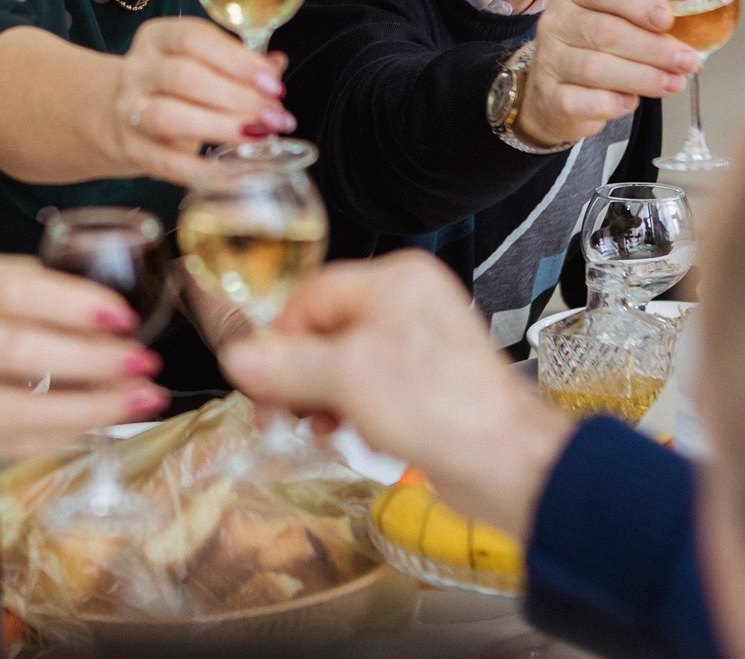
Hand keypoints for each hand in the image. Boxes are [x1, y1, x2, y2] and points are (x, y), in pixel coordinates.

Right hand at [0, 247, 168, 456]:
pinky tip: (99, 424)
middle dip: (91, 362)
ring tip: (137, 398)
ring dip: (86, 409)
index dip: (72, 306)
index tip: (123, 317)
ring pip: (14, 410)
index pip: (14, 293)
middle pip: (18, 354)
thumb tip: (108, 305)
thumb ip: (28, 283)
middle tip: (143, 362)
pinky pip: (8, 443)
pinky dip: (60, 436)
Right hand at [109, 17, 291, 184]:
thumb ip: (236, 62)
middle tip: (273, 114)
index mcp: (157, 38)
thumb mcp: (198, 62)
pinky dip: (202, 171)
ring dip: (220, 126)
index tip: (272, 82)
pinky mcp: (132, 149)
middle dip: (236, 97)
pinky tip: (234, 173)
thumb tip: (275, 65)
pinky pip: (167, 162)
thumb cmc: (171, 86)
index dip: (237, 60)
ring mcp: (129, 111)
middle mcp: (138, 70)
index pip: (194, 38)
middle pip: (183, 77)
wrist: (119, 116)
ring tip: (257, 135)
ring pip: (168, 116)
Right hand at [220, 252, 570, 538]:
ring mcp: (422, 345)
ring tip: (320, 430)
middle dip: (300, 375)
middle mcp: (410, 304)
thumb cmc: (440, 409)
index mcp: (396, 280)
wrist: (509, 466)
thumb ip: (285, 366)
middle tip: (276, 414)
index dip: (279, 339)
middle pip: (326, 329)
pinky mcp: (428, 386)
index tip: (258, 381)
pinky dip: (354, 412)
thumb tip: (236, 357)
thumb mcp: (347, 379)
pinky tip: (354, 437)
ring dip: (323, 399)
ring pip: (345, 363)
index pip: (311, 295)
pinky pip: (371, 389)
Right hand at [515, 0, 696, 148]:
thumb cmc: (597, 46)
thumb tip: (689, 28)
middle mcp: (555, 22)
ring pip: (596, 68)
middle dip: (654, 49)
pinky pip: (586, 100)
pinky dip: (615, 102)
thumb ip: (648, 18)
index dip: (638, 3)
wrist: (558, 89)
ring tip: (674, 83)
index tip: (668, 20)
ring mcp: (549, 60)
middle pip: (605, 33)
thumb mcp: (619, 18)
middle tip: (687, 61)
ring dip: (643, 77)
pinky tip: (633, 101)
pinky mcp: (551, 96)